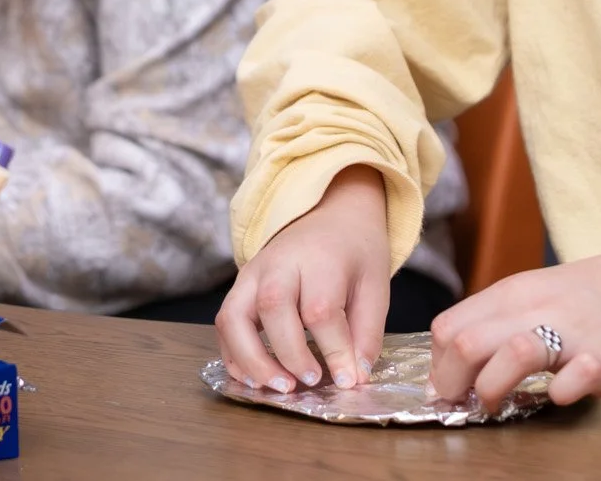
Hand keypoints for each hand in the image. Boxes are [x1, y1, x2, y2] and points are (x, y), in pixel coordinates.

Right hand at [216, 166, 392, 393]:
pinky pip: (224, 324)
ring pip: (234, 317)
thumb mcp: (375, 286)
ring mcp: (252, 273)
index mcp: (320, 259)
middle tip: (310, 383)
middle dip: (288, 353)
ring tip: (278, 387)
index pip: (320, 309)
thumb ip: (366, 333)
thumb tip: (355, 377)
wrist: (330, 212)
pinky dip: (233, 355)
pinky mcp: (239, 286)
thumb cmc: (355, 252)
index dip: (333, 351)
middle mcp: (279, 263)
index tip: (347, 381)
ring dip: (250, 360)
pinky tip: (255, 379)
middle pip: (272, 307)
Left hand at [428, 204, 600, 405]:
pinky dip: (561, 393)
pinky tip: (563, 392)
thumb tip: (451, 365)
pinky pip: (574, 379)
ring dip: (494, 388)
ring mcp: (574, 333)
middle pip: (466, 344)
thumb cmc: (592, 299)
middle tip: (467, 403)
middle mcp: (537, 309)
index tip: (450, 387)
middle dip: (453, 383)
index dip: (438, 365)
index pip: (447, 327)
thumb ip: (496, 323)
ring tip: (502, 403)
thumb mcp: (534, 296)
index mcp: (513, 294)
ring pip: (512, 355)